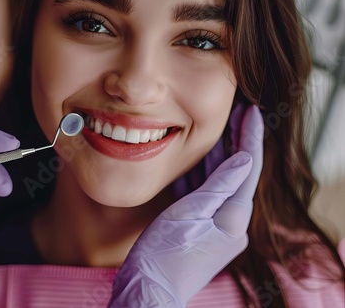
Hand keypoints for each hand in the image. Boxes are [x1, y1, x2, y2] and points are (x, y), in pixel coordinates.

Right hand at [109, 105, 263, 307]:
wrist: (148, 291)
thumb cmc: (164, 255)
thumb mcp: (190, 214)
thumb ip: (218, 186)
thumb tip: (244, 159)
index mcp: (233, 218)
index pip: (248, 168)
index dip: (250, 137)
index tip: (252, 112)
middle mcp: (230, 223)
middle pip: (235, 174)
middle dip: (233, 143)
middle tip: (233, 114)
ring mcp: (215, 228)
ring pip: (218, 184)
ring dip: (215, 158)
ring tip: (211, 131)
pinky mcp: (199, 231)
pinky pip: (203, 197)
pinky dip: (199, 178)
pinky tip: (191, 163)